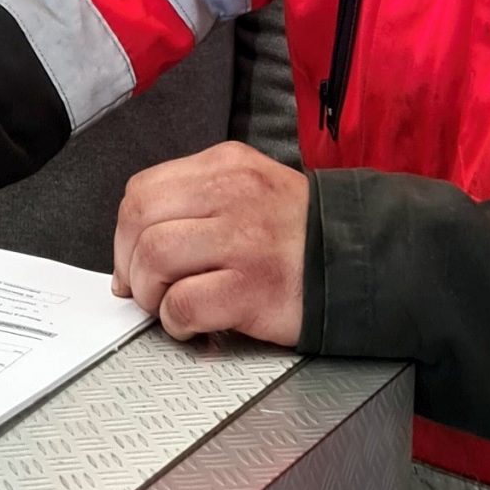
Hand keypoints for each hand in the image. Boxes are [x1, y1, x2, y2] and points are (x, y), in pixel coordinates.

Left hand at [111, 141, 307, 345]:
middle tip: (146, 287)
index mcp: (227, 165)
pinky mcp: (253, 288)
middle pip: (140, 220)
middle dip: (130, 262)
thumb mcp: (249, 189)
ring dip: (150, 292)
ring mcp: (243, 241)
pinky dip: (175, 321)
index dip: (125, 232)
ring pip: (154, 258)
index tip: (133, 258)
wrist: (364, 262)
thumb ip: (195, 204)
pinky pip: (183, 304)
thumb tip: (131, 252)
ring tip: (170, 304)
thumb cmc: (299, 234)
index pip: (143, 189)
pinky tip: (193, 324)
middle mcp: (232, 195)